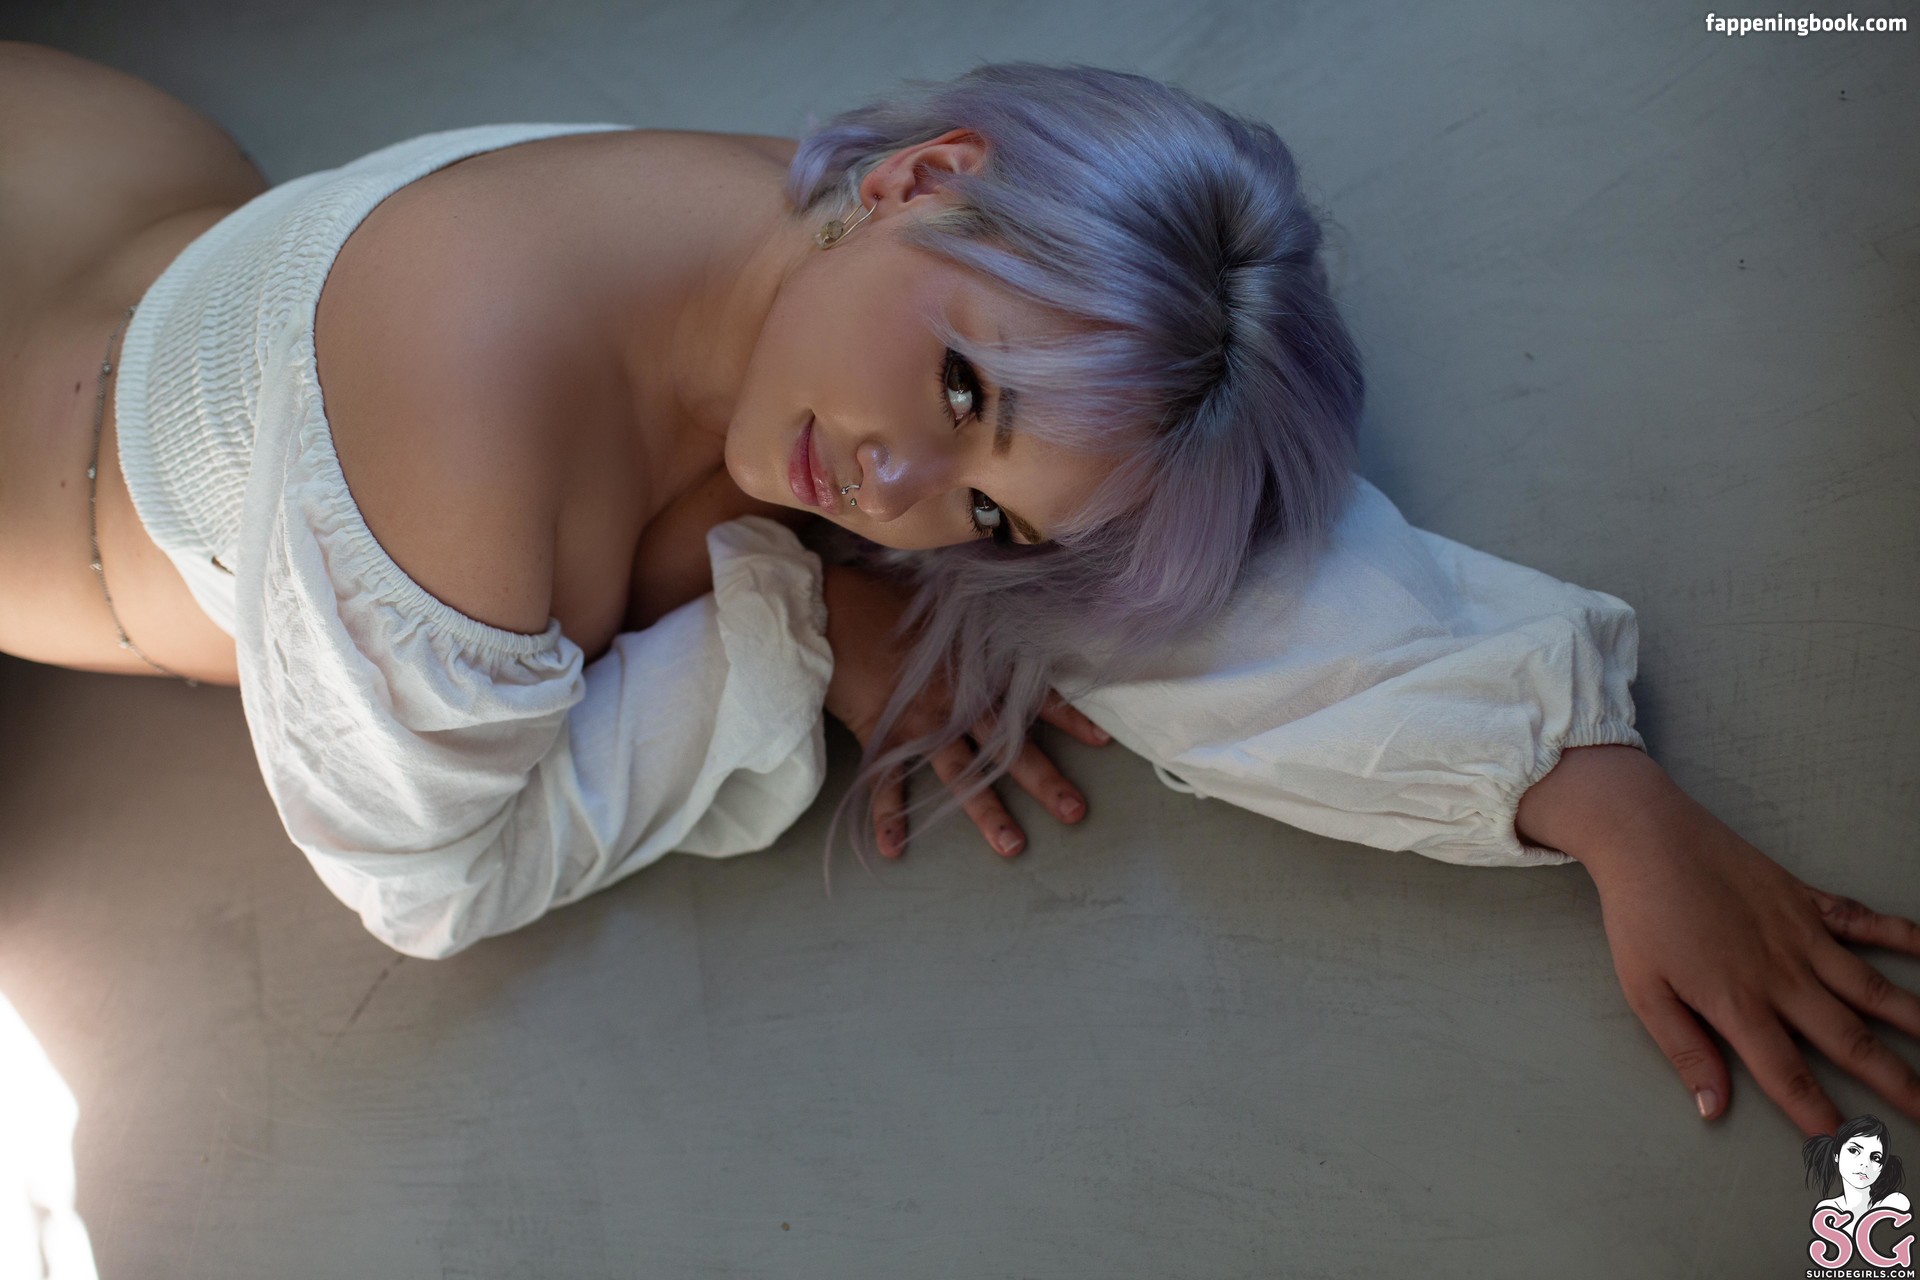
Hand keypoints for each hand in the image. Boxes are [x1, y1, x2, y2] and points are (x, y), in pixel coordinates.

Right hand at [820, 562, 1111, 858]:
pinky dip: (887, 815)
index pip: (1034, 695)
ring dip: (986, 813)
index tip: (1102, 742)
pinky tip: (893, 849)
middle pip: (1008, 747)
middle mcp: (957, 700)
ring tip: (1012, 847)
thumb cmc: (888, 598)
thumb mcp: (946, 603)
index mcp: (978, 668)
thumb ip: (979, 622)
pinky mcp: (881, 735)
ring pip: (960, 775)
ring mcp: (920, 723)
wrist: (832, 609)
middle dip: (1044, 781)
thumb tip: (1012, 612)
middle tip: (1075, 813)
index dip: (1069, 718)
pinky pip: (886, 783)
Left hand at [1574, 778, 1919, 1135]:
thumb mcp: (1643, 991)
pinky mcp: (1805, 899)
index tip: (1848, 1146)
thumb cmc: (1639, 916)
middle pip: (1848, 1040)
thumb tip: (1712, 1108)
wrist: (1645, 838)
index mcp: (1738, 1004)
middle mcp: (1781, 976)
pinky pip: (1864, 922)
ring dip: (1914, 1021)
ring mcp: (1799, 936)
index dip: (1819, 1114)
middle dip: (1894, 1082)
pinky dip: (1904, 936)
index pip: (1787, 1074)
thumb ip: (1684, 1050)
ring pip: (1871, 987)